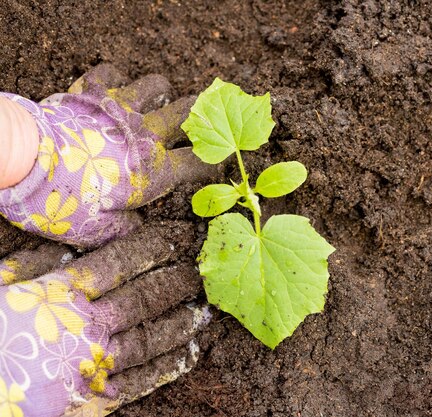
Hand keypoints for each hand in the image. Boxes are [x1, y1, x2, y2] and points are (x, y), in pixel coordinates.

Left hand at [0, 64, 216, 247]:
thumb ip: (125, 227)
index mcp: (155, 171)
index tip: (215, 162)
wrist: (26, 160)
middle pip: (188, 114)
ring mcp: (122, 108)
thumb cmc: (64, 200)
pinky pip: (113, 73)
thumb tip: (136, 225)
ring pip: (157, 85)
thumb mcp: (99, 230)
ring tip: (156, 98)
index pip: (201, 163)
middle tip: (198, 117)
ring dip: (161, 91)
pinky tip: (112, 89)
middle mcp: (147, 135)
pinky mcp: (93, 91)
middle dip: (199, 114)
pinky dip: (116, 79)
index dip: (214, 162)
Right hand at [0, 221, 209, 415]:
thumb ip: (32, 266)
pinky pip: (143, 379)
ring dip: (183, 322)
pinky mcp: (98, 399)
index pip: (121, 262)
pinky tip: (189, 352)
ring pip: (152, 337)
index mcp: (60, 295)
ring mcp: (95, 365)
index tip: (180, 236)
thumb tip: (70, 249)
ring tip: (204, 309)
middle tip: (201, 271)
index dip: (156, 246)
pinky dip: (169, 365)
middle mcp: (85, 328)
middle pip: (145, 297)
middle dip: (178, 281)